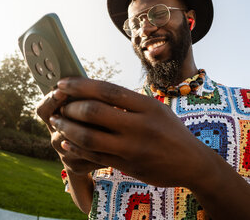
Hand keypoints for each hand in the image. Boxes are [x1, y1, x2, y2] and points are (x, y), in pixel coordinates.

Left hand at [48, 77, 214, 188]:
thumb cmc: (171, 131)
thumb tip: (95, 92)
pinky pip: (95, 156)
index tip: (63, 83)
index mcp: (147, 106)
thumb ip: (130, 102)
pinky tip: (66, 141)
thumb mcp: (156, 109)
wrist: (192, 162)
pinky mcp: (128, 165)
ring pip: (90, 137)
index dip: (80, 85)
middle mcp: (140, 125)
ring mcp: (133, 147)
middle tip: (59, 105)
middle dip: (70, 107)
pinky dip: (76, 148)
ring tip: (57, 122)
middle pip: (94, 112)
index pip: (107, 90)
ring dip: (68, 128)